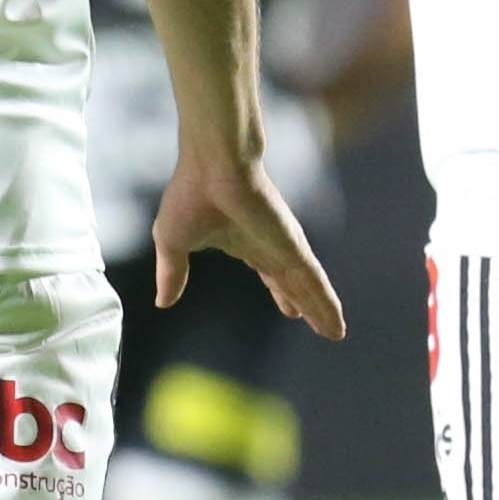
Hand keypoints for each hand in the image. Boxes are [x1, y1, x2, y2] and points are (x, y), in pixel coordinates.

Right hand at [151, 156, 346, 339]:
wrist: (212, 166)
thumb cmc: (191, 194)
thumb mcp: (174, 243)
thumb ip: (172, 273)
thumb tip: (162, 302)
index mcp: (241, 241)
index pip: (267, 272)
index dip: (279, 292)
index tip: (291, 309)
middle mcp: (267, 245)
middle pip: (291, 282)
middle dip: (304, 303)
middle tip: (320, 324)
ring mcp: (283, 247)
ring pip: (308, 287)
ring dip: (322, 310)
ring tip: (337, 333)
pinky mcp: (294, 247)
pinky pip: (314, 282)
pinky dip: (326, 303)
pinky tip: (336, 324)